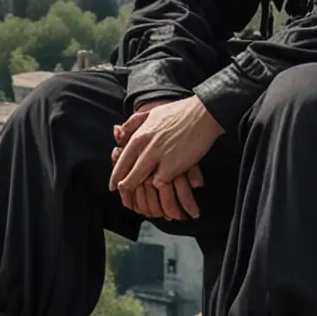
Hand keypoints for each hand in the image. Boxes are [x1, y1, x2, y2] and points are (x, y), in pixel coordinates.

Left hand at [109, 96, 223, 220]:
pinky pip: (160, 183)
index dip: (116, 175)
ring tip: (139, 203)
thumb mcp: (151, 113)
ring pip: (142, 181)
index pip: (122, 159)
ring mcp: (159, 157)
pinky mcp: (173, 166)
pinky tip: (159, 192)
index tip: (113, 185)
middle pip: (129, 174)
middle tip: (123, 197)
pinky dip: (159, 187)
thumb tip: (117, 132)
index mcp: (140, 135)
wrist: (203, 114)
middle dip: (125, 188)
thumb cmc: (178, 112)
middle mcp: (146, 147)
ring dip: (141, 192)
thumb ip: (133, 123)